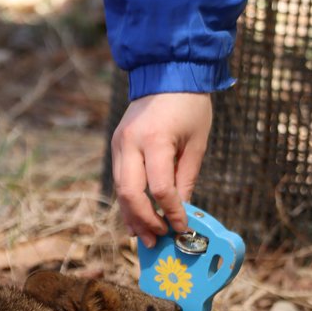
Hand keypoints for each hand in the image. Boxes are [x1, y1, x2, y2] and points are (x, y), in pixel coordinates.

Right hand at [111, 92, 211, 247]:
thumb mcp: (196, 142)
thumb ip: (185, 177)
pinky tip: (135, 219)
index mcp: (155, 140)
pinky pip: (118, 180)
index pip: (160, 188)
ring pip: (119, 190)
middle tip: (159, 238)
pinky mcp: (115, 145)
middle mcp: (130, 143)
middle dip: (145, 220)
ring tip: (145, 237)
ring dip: (132, 216)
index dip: (172, 212)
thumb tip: (180, 211)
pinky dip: (126, 202)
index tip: (182, 227)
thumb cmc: (189, 105)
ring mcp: (118, 144)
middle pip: (130, 194)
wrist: (166, 71)